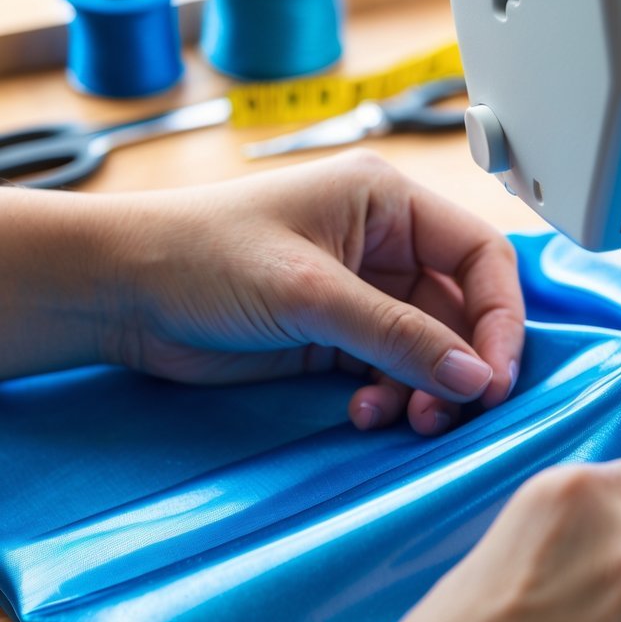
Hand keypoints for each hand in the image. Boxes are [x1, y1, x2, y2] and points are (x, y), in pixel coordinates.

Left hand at [0, 150, 519, 432]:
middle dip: (462, 363)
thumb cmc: (199, 255)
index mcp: (388, 202)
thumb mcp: (310, 291)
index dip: (500, 316)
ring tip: (409, 419)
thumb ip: (399, 335)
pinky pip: (393, 370)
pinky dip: (391, 396)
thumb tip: (476, 377)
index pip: (480, 256)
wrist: (119, 293)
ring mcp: (362, 292)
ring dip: (427, 389)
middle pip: (462, 309)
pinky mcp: (337, 335)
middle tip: (460, 408)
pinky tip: (366, 411)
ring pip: (431, 348)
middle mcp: (384, 243)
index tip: (497, 374)